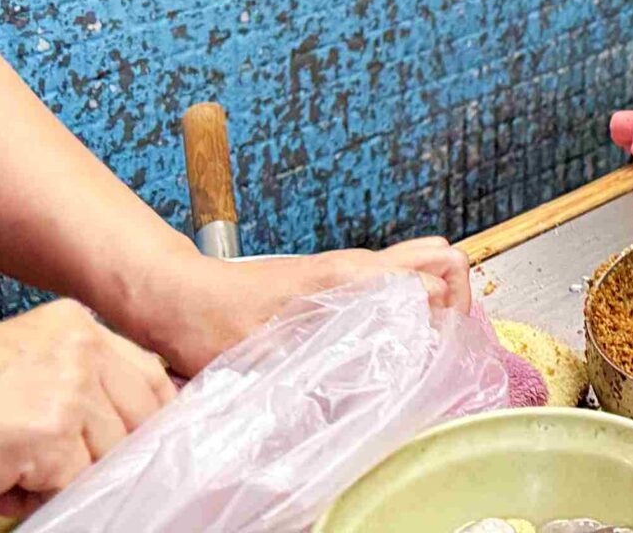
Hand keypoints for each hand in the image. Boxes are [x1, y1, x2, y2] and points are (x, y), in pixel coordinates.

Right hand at [0, 300, 174, 518]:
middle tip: (36, 459)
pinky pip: (72, 486)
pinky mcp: (49, 435)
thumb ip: (79, 380)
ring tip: (1, 464)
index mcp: (74, 323)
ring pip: (106, 457)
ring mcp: (68, 387)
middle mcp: (79, 345)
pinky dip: (31, 499)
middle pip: (138, 419)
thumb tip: (138, 423)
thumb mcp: (23, 370)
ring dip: (58, 477)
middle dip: (97, 453)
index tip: (119, 444)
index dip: (139, 420)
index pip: (148, 377)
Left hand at [136, 236, 470, 378]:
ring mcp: (350, 270)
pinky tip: (388, 342)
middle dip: (457, 300)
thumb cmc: (211, 317)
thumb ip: (321, 351)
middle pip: (443, 259)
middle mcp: (358, 264)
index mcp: (349, 274)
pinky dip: (412, 303)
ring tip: (420, 346)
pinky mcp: (337, 281)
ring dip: (436, 300)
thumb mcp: (265, 343)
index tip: (438, 354)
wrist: (175, 295)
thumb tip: (378, 372)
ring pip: (423, 266)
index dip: (451, 314)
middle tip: (439, 346)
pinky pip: (396, 281)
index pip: (436, 273)